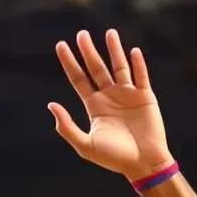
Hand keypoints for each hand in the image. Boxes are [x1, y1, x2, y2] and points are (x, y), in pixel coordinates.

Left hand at [50, 30, 172, 181]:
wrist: (142, 163)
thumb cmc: (114, 158)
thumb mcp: (85, 145)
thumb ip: (67, 127)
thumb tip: (51, 105)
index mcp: (94, 107)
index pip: (79, 79)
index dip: (70, 63)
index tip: (60, 45)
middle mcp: (109, 97)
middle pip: (96, 68)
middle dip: (88, 51)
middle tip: (81, 34)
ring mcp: (128, 95)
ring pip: (119, 66)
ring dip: (114, 50)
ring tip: (109, 33)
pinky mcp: (145, 97)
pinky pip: (141, 76)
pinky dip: (138, 64)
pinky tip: (133, 51)